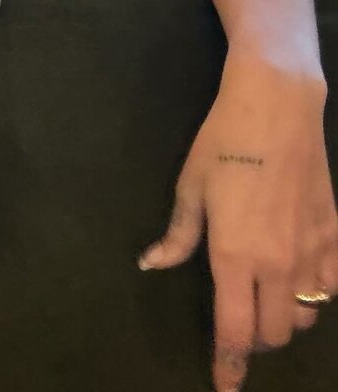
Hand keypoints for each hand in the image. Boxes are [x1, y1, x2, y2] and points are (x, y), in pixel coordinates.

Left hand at [136, 56, 336, 391]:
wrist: (276, 107)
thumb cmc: (222, 143)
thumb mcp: (189, 188)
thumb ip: (177, 236)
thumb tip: (152, 265)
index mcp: (235, 256)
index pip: (235, 331)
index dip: (228, 365)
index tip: (224, 386)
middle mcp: (278, 264)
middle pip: (274, 333)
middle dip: (253, 338)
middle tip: (236, 322)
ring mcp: (313, 252)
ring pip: (307, 315)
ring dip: (285, 316)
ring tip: (263, 295)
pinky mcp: (335, 236)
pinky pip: (331, 287)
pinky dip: (316, 292)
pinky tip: (297, 274)